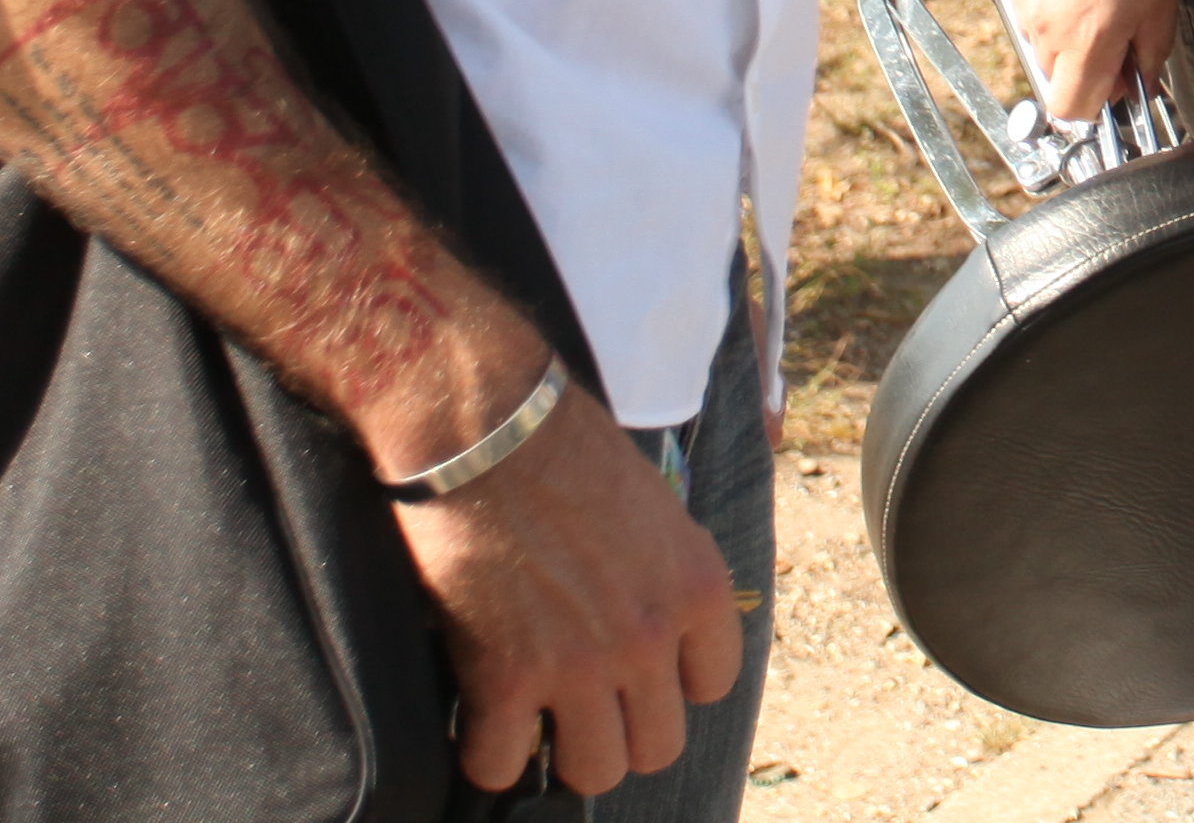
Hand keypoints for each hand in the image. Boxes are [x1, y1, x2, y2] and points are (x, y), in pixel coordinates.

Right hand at [396, 379, 745, 795]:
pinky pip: (499, 764)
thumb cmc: (565, 445)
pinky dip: (486, 751)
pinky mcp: (505, 677)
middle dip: (620, 727)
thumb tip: (652, 625)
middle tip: (583, 700)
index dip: (670, 682)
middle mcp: (650, 635)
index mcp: (698, 586)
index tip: (636, 668)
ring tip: (536, 716)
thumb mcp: (655, 507)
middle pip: (658, 745)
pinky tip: (480, 716)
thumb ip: (662, 575)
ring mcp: (580, 663)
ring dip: (561, 750)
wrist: (488, 424)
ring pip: (594, 769)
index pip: (713, 685)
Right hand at [993, 0, 1179, 125]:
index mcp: (1085, 40)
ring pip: (1039, 36)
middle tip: (1114, 25)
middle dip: (1082, 63)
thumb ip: (1151, 50)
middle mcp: (1044, 25)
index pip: (1072, 109)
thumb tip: (1142, 80)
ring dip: (1064, 26)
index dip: (1098, 102)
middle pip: (1055, 74)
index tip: (1117, 80)